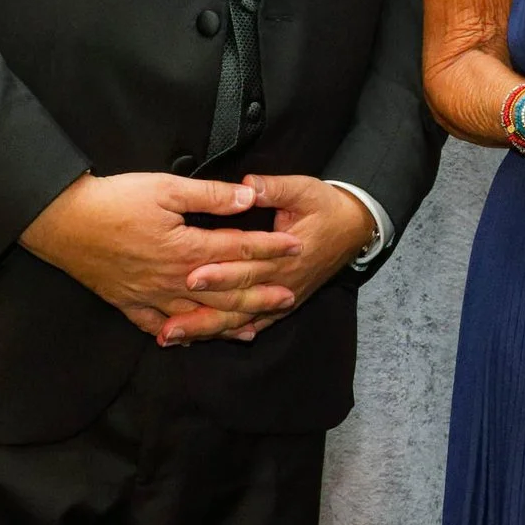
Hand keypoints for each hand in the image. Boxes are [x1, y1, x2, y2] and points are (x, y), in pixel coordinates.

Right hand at [20, 172, 299, 344]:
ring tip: (254, 327)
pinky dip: (181, 333)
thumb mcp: (166, 188)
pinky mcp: (126, 302)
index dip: (270, 248)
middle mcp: (171, 279)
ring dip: (227, 321)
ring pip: (196, 314)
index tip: (297, 247)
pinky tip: (193, 338)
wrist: (60, 221)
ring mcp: (148, 296)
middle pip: (224, 291)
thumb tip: (250, 197)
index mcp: (185, 249)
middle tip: (289, 297)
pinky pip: (158, 325)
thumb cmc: (113, 200)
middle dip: (259, 294)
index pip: (238, 250)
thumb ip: (210, 196)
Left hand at [175, 174, 377, 344]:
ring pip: (241, 319)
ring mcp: (283, 296)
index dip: (219, 273)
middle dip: (203, 311)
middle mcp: (283, 281)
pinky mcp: (283, 303)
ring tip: (172, 336)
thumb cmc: (326, 206)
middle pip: (238, 300)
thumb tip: (247, 186)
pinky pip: (253, 324)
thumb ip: (274, 188)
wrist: (354, 228)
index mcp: (285, 254)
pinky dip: (228, 333)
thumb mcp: (304, 189)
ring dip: (207, 329)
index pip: (247, 266)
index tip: (190, 276)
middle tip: (169, 321)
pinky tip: (202, 339)